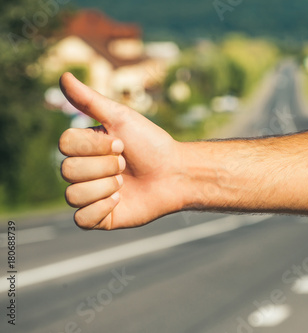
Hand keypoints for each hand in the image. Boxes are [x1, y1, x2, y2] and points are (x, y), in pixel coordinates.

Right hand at [59, 73, 186, 229]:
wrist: (176, 174)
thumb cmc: (151, 144)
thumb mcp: (121, 118)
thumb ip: (90, 101)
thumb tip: (63, 75)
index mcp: (84, 147)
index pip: (65, 144)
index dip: (94, 145)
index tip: (121, 143)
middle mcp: (82, 171)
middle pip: (68, 171)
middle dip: (104, 166)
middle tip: (126, 164)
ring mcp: (89, 195)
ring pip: (73, 195)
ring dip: (105, 187)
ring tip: (125, 183)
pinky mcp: (99, 218)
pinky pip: (81, 219)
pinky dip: (101, 209)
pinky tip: (120, 200)